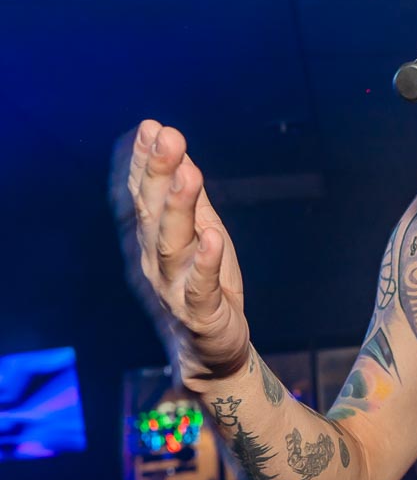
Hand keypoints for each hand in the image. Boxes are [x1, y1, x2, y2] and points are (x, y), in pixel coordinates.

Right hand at [120, 121, 249, 383]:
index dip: (144, 162)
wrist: (210, 353)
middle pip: (152, 213)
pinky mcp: (200, 313)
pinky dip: (204, 263)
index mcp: (150, 241)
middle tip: (167, 137)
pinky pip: (200, 286)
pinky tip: (212, 239)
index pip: (142, 195)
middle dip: (158, 173)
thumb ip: (187, 195)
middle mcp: (154, 261)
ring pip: (172, 245)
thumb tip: (175, 147)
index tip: (150, 127)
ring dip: (179, 210)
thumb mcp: (199, 231)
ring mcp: (173, 288)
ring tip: (189, 177)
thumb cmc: (203, 285)